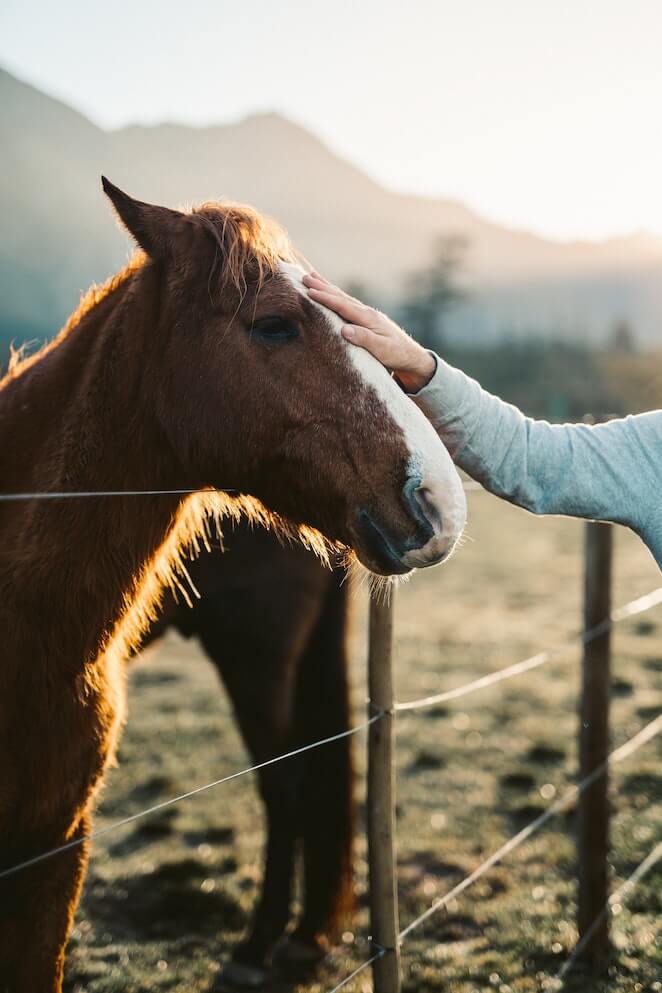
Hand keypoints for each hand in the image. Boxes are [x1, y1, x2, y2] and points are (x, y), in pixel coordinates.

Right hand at [302, 272, 435, 392]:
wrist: (411, 356)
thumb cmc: (396, 355)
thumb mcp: (381, 350)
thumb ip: (364, 339)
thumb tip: (344, 329)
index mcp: (368, 318)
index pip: (343, 306)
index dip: (326, 298)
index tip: (309, 291)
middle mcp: (366, 312)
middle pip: (340, 296)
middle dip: (322, 287)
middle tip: (304, 277)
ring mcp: (366, 315)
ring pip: (342, 297)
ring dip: (327, 287)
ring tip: (312, 277)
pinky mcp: (366, 319)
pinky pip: (346, 304)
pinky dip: (335, 296)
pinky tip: (330, 293)